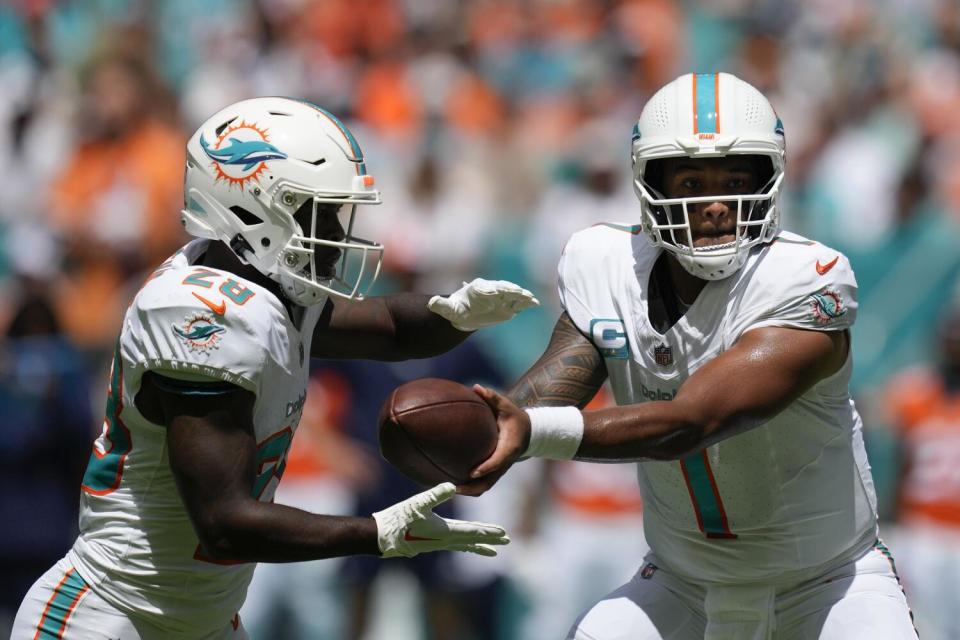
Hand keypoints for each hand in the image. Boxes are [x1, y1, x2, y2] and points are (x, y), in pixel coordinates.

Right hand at [372, 482, 509, 557]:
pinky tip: (463, 544)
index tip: (504, 534)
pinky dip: (464, 545)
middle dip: (490, 540)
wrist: (382, 536)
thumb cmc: (399, 518)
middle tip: (507, 542)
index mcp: (445, 532)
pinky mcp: (430, 543)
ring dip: (479, 546)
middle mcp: (444, 540)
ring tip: (492, 551)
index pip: (473, 532)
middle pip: (472, 540)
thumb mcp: (417, 503)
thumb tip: (452, 486)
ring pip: (464, 545)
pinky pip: (453, 545)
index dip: (489, 532)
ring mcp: (438, 543)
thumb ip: (435, 494)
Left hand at [427, 278, 538, 330]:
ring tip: (531, 299)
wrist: (465, 315)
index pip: (487, 288)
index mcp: (478, 289)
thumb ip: (441, 305)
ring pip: (513, 295)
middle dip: (512, 290)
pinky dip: (526, 303)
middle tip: (522, 293)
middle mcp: (492, 290)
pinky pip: (518, 303)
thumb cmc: (456, 310)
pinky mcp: (507, 306)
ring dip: (522, 296)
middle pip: (503, 288)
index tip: (499, 292)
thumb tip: (431, 302)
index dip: (493, 290)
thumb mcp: (447, 309)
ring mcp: (501, 298)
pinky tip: (535, 304)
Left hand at [457, 384, 531, 496]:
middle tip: (453, 488)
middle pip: (488, 482)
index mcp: (509, 448)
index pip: (497, 461)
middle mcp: (504, 462)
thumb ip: (493, 397)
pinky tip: (451, 481)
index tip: (472, 472)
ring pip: (484, 486)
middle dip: (472, 488)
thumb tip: (476, 387)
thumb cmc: (514, 417)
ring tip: (448, 489)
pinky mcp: (494, 471)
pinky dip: (468, 485)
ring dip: (468, 491)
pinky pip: (481, 482)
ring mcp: (499, 470)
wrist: (528, 432)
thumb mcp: (507, 405)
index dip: (486, 468)